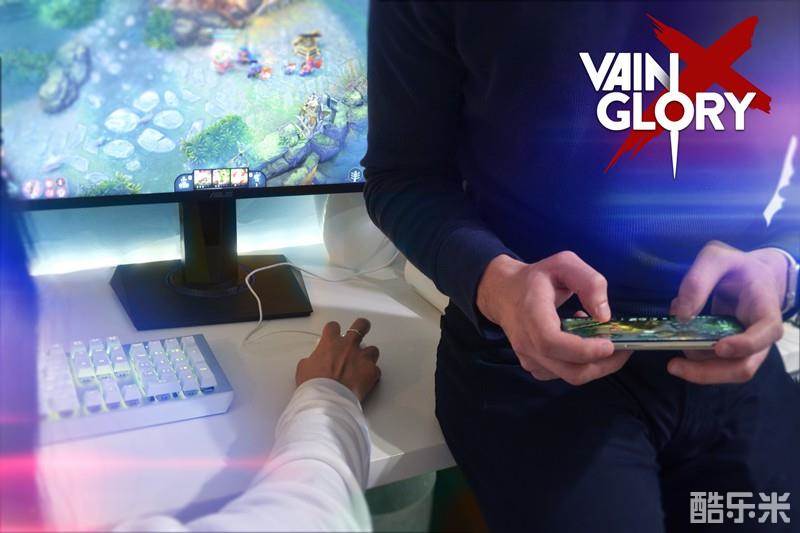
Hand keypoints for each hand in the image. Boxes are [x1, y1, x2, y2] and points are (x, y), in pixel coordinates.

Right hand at [296, 318, 380, 401]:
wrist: (327, 400)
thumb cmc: (315, 386)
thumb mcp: (304, 368)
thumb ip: (313, 359)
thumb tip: (314, 362)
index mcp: (331, 343)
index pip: (333, 326)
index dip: (333, 331)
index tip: (334, 335)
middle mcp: (349, 346)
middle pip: (361, 326)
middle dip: (361, 327)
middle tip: (360, 331)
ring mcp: (362, 357)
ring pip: (372, 349)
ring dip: (368, 356)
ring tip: (362, 365)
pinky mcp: (372, 371)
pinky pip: (376, 370)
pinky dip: (371, 375)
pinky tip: (365, 381)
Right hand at [477, 253, 631, 384]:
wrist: (502, 292)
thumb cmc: (536, 278)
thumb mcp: (563, 264)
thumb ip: (588, 282)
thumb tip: (604, 315)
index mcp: (531, 314)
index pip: (552, 342)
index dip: (584, 349)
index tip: (610, 344)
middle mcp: (527, 342)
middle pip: (570, 370)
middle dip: (604, 364)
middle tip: (623, 346)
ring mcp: (528, 358)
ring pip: (570, 376)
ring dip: (594, 362)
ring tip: (599, 337)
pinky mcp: (533, 366)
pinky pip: (563, 375)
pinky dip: (581, 364)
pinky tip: (581, 343)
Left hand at [668, 241, 786, 383]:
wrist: (749, 274)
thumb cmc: (736, 266)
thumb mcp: (716, 257)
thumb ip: (697, 281)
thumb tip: (681, 316)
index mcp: (765, 307)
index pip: (767, 331)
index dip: (746, 344)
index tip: (719, 347)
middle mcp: (761, 335)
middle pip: (745, 366)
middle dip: (708, 372)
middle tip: (673, 366)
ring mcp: (747, 347)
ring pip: (728, 371)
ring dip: (697, 368)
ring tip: (672, 350)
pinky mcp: (730, 350)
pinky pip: (714, 364)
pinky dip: (694, 358)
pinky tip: (679, 340)